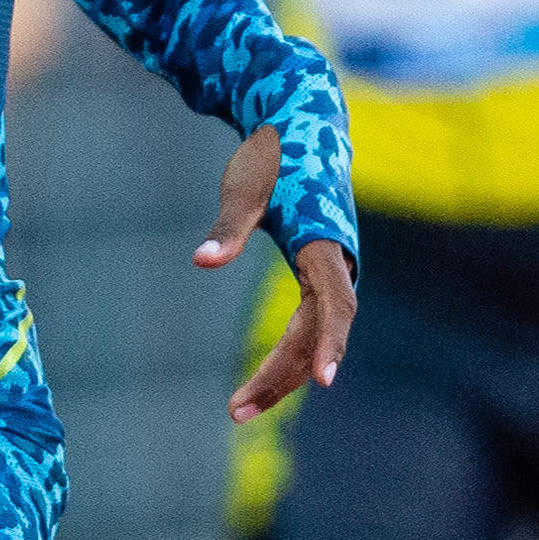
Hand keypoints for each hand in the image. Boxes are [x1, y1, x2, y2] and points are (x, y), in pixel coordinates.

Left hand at [195, 128, 355, 421]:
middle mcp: (337, 263)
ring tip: (240, 408)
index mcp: (324, 243)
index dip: (330, 342)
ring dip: (283, 373)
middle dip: (282, 375)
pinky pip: (310, 324)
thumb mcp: (245, 188)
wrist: (302, 127)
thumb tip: (202, 261)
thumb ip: (228, 227)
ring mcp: (332, 271)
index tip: (322, 381)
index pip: (334, 305)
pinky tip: (264, 380)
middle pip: (316, 333)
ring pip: (313, 335)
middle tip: (236, 412)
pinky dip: (289, 354)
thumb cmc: (272, 157)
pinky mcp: (321, 274)